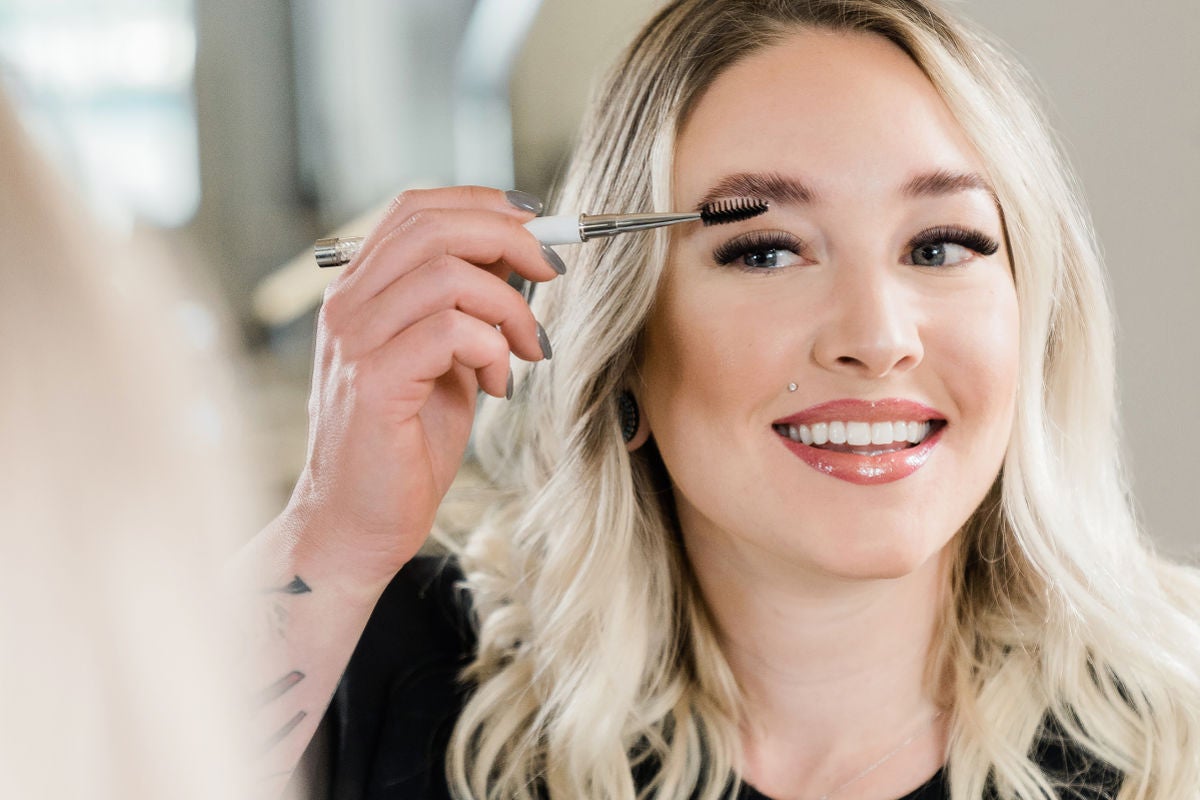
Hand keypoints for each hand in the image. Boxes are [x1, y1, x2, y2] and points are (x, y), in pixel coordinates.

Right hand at [285, 187, 561, 590]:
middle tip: (552, 272)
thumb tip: (520, 255)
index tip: (535, 223)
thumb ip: (469, 307)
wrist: (357, 522)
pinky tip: (497, 385)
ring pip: (447, 274)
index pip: (415, 209)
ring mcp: (354, 342)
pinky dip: (491, 349)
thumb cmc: (404, 444)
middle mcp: (348, 306)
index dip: (482, 202)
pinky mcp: (372, 382)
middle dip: (509, 239)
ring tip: (526, 348)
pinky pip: (449, 331)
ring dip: (510, 306)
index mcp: (361, 292)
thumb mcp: (447, 360)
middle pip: (433, 227)